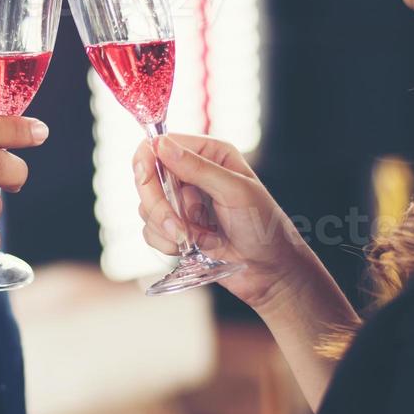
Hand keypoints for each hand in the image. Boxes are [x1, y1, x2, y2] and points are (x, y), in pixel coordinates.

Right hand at [133, 134, 311, 312]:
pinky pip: (150, 231)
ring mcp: (181, 201)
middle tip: (178, 227)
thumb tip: (161, 145)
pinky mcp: (175, 227)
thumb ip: (198, 168)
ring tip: (198, 239)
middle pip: (147, 178)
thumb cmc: (263, 226)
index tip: (145, 182)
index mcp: (209, 154)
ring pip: (146, 207)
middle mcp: (191, 173)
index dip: (147, 162)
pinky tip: (193, 248)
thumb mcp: (235, 191)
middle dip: (159, 206)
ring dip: (167, 228)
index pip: (160, 145)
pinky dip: (167, 243)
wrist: (268, 269)